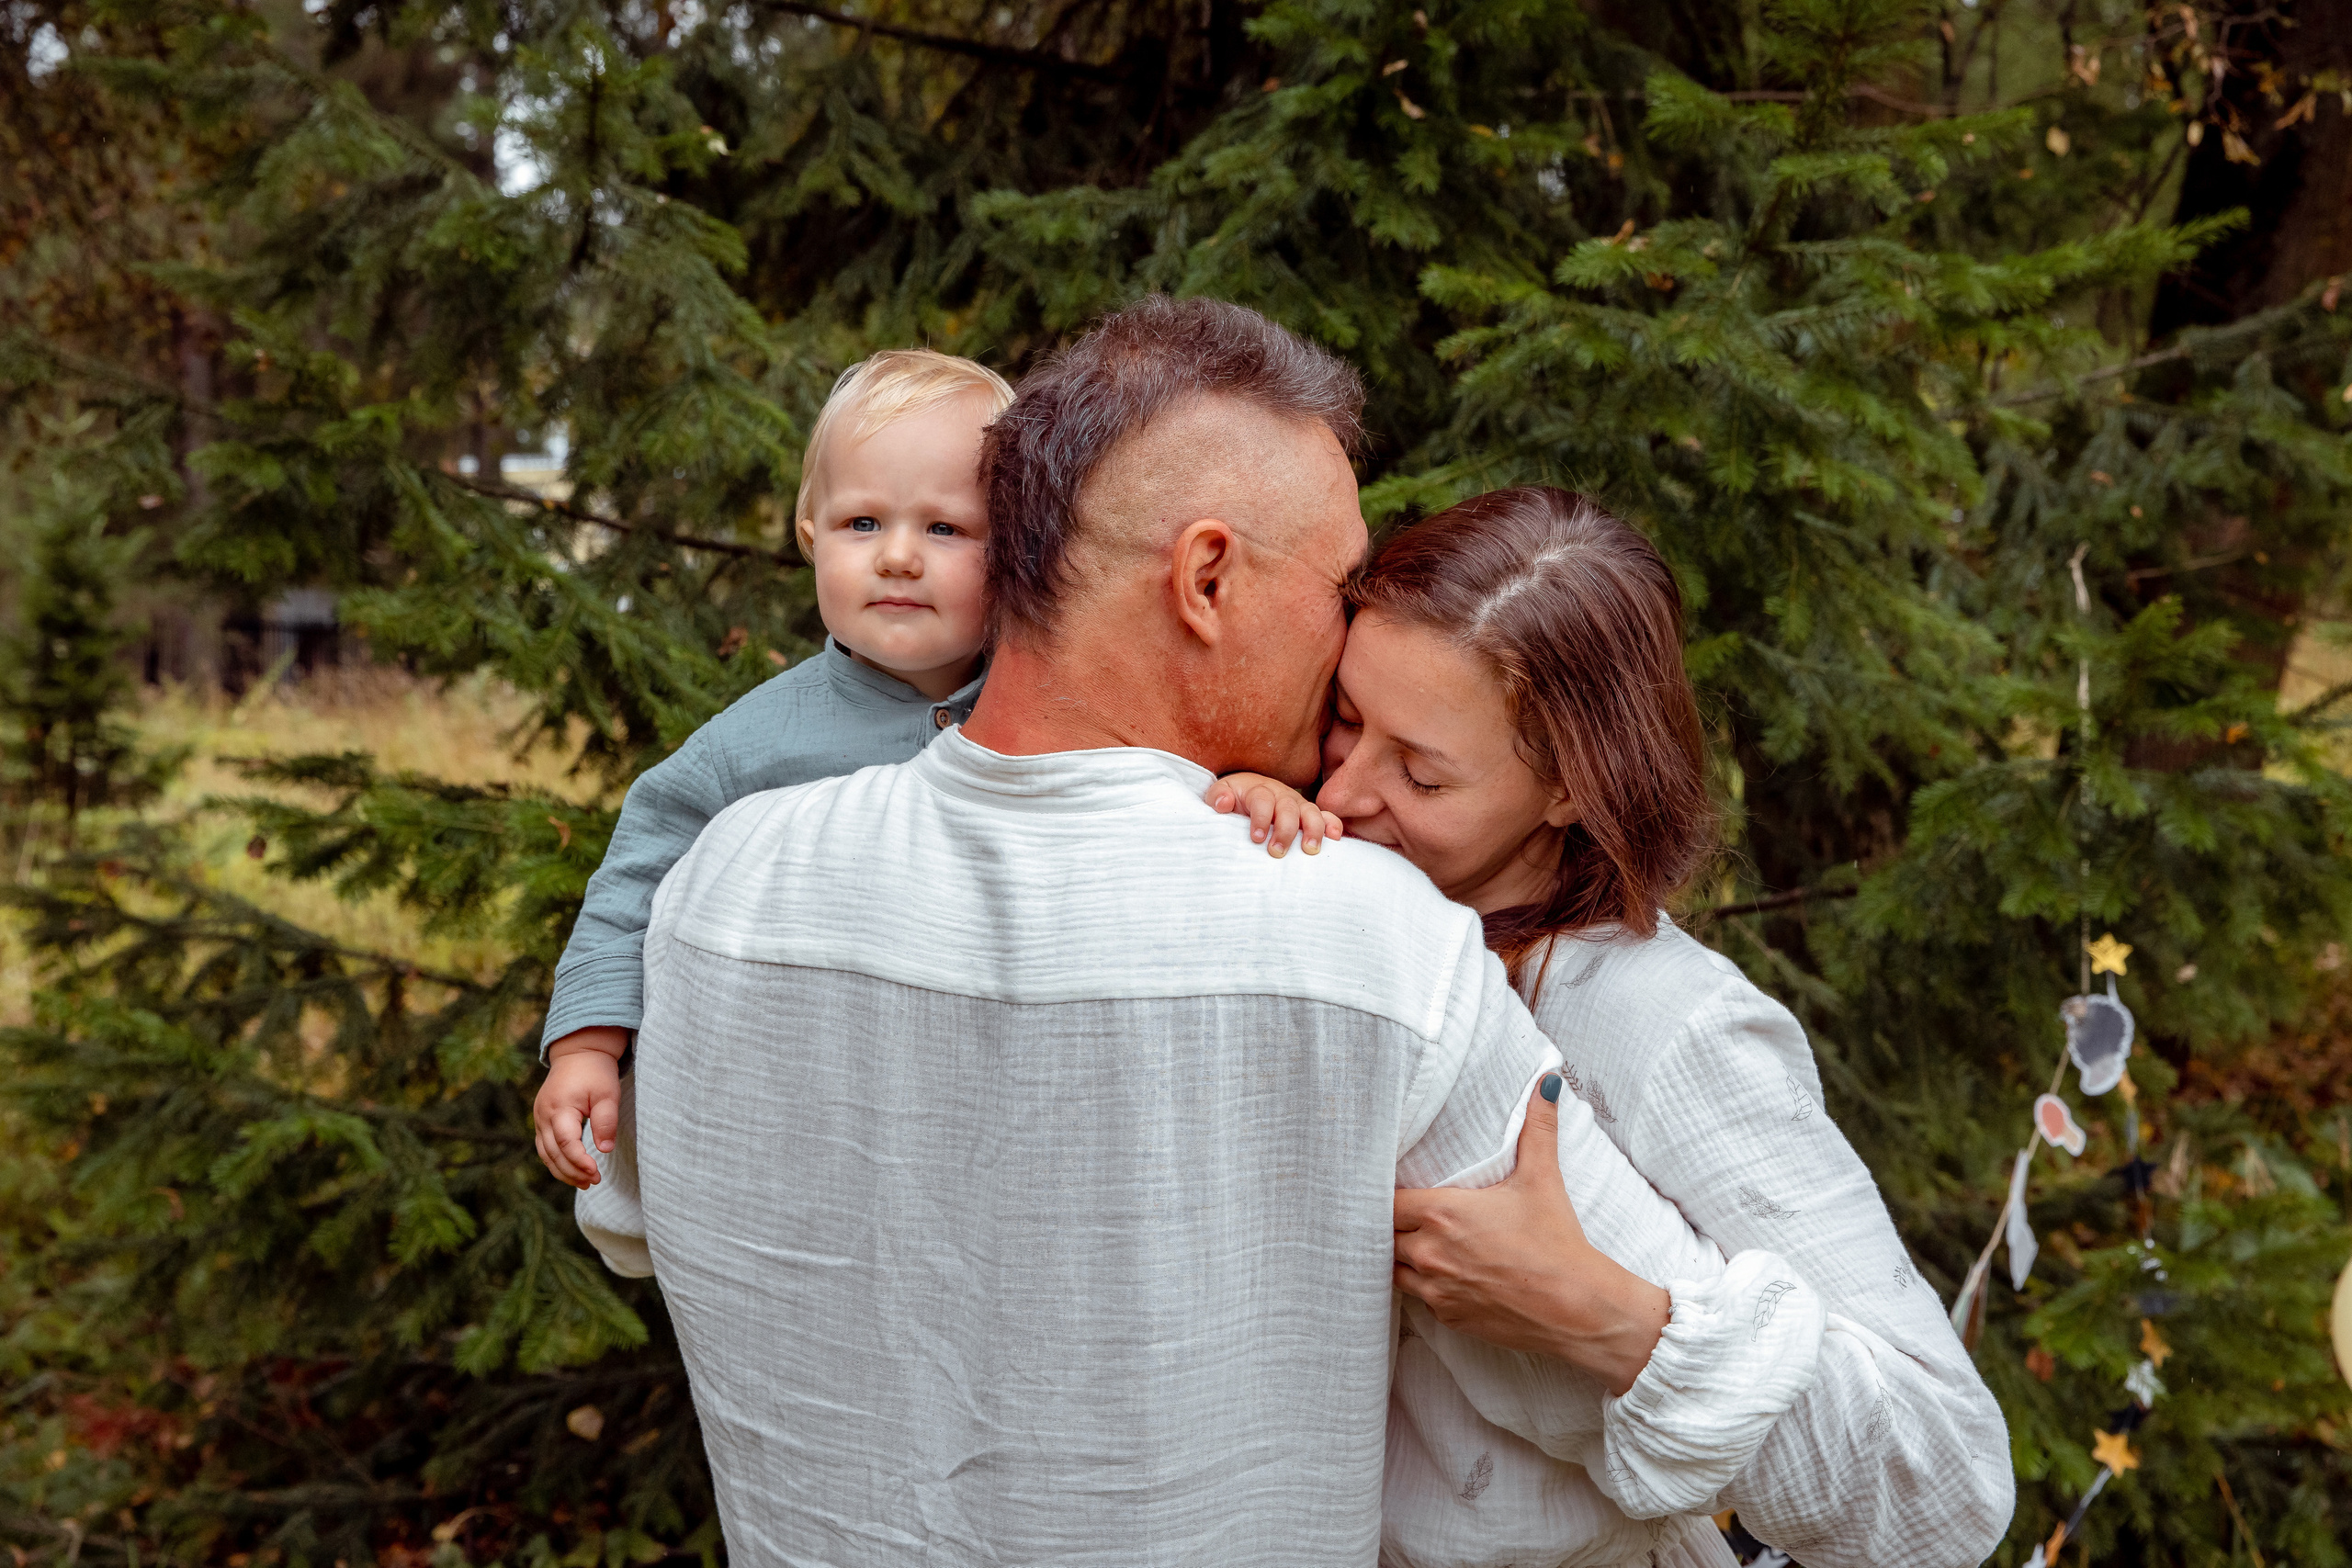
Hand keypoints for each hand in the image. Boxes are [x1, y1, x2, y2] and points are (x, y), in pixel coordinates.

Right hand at [534, 1027, 628, 1188]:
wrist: (577, 1054)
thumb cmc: (596, 1073)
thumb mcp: (608, 1094)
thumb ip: (606, 1121)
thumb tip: (605, 1150)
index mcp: (560, 1107)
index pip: (566, 1143)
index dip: (580, 1161)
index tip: (596, 1173)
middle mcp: (544, 1115)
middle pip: (553, 1153)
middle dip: (572, 1171)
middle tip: (594, 1182)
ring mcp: (539, 1118)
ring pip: (545, 1154)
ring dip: (563, 1171)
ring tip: (584, 1183)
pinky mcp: (541, 1120)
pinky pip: (544, 1147)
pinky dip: (556, 1161)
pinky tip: (572, 1171)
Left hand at [1206, 772, 1344, 857]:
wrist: (1248, 791)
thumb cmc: (1234, 798)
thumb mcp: (1222, 793)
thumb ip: (1218, 797)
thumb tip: (1222, 803)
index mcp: (1259, 789)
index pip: (1262, 800)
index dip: (1261, 818)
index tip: (1256, 838)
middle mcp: (1281, 795)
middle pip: (1288, 808)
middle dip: (1285, 830)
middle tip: (1276, 852)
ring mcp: (1298, 805)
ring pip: (1311, 812)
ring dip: (1313, 830)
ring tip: (1309, 850)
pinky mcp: (1310, 815)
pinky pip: (1327, 817)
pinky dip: (1333, 826)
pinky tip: (1334, 839)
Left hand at [1393, 1072, 1671, 1395]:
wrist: (1577, 1308)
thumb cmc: (1556, 1241)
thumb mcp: (1542, 1179)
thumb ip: (1537, 1127)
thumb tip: (1548, 1081)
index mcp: (1441, 1213)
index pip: (1387, 1201)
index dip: (1388, 1195)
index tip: (1395, 1189)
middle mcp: (1429, 1252)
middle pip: (1384, 1234)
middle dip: (1392, 1225)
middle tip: (1405, 1215)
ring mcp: (1435, 1289)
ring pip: (1392, 1269)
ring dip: (1401, 1256)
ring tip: (1417, 1243)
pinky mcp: (1447, 1317)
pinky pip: (1418, 1298)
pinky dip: (1424, 1285)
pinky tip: (1443, 1273)